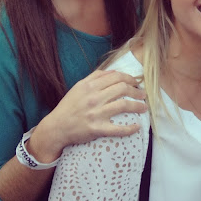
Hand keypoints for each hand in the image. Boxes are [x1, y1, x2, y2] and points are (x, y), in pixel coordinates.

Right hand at [27, 69, 146, 162]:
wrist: (56, 128)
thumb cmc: (69, 106)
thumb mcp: (79, 87)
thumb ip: (96, 77)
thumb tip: (115, 71)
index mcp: (90, 86)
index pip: (117, 77)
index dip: (130, 78)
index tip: (136, 82)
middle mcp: (94, 98)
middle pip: (122, 88)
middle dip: (136, 90)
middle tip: (143, 94)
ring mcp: (96, 114)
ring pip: (123, 105)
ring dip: (138, 106)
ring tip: (144, 107)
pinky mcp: (97, 129)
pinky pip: (117, 129)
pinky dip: (130, 128)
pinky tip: (137, 127)